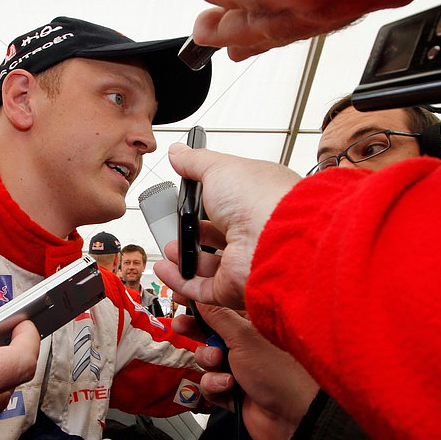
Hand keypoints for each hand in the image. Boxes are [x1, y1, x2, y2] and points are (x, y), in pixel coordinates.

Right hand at [152, 143, 300, 309]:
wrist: (275, 240)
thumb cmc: (260, 199)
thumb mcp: (220, 168)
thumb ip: (196, 162)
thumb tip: (179, 152)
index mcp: (257, 199)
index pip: (231, 200)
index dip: (209, 198)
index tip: (189, 195)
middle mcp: (253, 231)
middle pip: (219, 234)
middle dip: (194, 232)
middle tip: (176, 225)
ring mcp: (244, 260)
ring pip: (210, 264)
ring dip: (185, 256)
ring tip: (168, 248)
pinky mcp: (233, 286)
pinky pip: (203, 287)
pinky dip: (181, 280)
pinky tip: (165, 269)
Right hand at [173, 306, 317, 439]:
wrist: (294, 419)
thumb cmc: (281, 373)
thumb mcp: (244, 337)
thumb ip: (217, 316)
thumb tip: (201, 296)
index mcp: (255, 322)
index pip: (222, 305)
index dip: (200, 301)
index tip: (180, 296)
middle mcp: (248, 343)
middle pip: (210, 331)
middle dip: (195, 331)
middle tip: (182, 326)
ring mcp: (241, 367)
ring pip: (208, 359)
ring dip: (208, 361)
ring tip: (219, 363)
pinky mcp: (235, 390)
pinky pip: (211, 384)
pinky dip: (215, 385)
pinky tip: (228, 386)